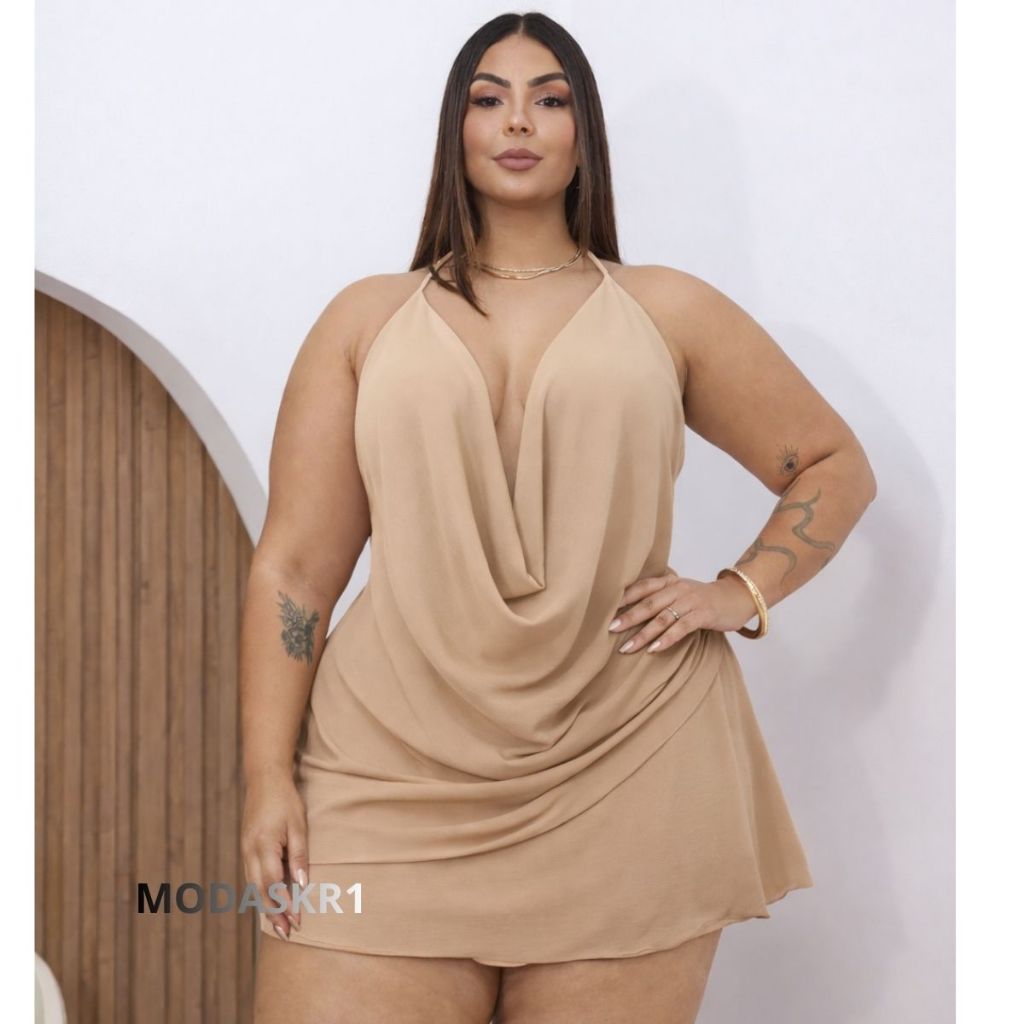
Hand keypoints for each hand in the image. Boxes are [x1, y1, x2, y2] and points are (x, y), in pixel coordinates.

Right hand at [241, 767, 308, 940]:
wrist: (264, 779)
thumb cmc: (285, 800)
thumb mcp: (298, 825)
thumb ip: (299, 855)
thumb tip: (302, 884)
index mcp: (263, 845)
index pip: (273, 883)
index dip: (284, 903)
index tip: (297, 920)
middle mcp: (249, 852)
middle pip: (259, 891)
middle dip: (273, 914)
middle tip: (287, 933)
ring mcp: (245, 851)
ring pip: (253, 887)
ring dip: (266, 906)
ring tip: (279, 925)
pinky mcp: (246, 849)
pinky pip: (251, 877)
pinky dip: (260, 893)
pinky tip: (269, 902)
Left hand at [608, 568, 758, 652]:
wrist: (736, 597)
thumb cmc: (702, 599)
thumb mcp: (680, 592)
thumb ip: (660, 597)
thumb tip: (630, 610)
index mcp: (670, 582)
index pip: (642, 587)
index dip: (623, 597)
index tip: (604, 608)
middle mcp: (678, 589)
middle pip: (648, 603)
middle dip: (628, 617)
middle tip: (609, 628)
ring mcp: (691, 601)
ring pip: (662, 618)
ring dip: (643, 634)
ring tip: (627, 647)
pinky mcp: (703, 614)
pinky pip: (681, 627)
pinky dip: (666, 639)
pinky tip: (654, 649)